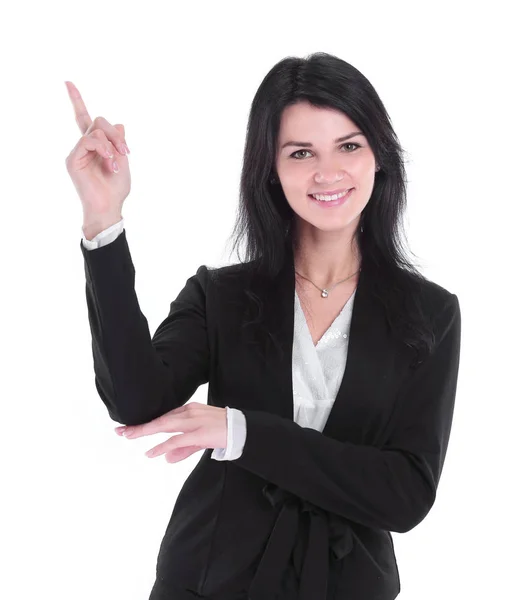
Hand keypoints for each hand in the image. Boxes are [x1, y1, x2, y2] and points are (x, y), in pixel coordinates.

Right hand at [64, 81, 130, 227]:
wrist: (109, 207)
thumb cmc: (116, 189)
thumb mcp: (123, 161)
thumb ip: (119, 142)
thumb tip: (118, 124)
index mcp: (95, 146)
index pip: (84, 120)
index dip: (77, 101)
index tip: (67, 82)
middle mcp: (84, 147)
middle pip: (98, 121)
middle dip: (115, 134)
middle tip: (126, 152)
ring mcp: (77, 152)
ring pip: (95, 130)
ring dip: (112, 144)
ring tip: (117, 162)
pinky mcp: (73, 159)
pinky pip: (89, 141)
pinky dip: (103, 149)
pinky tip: (109, 161)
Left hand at [114, 402, 227, 462]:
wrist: (242, 429)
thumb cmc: (222, 431)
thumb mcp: (199, 441)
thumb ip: (182, 449)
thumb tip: (165, 459)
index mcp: (188, 410)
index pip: (163, 417)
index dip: (146, 423)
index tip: (129, 427)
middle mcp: (188, 412)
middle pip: (159, 419)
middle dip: (139, 426)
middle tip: (120, 431)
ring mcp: (193, 421)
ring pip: (163, 425)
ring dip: (144, 431)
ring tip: (128, 436)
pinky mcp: (199, 433)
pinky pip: (176, 439)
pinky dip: (161, 446)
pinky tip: (151, 453)